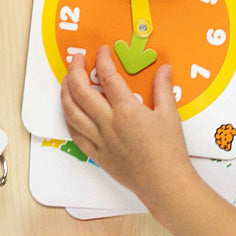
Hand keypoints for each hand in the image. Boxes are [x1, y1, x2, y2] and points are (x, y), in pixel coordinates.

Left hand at [60, 45, 193, 208]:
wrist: (164, 184)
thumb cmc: (169, 152)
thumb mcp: (170, 116)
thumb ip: (163, 89)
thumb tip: (163, 69)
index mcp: (126, 110)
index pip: (108, 77)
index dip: (102, 60)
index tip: (101, 51)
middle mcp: (108, 123)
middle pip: (81, 90)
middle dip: (75, 70)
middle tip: (76, 59)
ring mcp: (99, 139)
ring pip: (71, 111)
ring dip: (65, 92)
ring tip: (66, 81)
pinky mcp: (96, 153)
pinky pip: (74, 134)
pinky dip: (69, 119)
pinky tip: (70, 112)